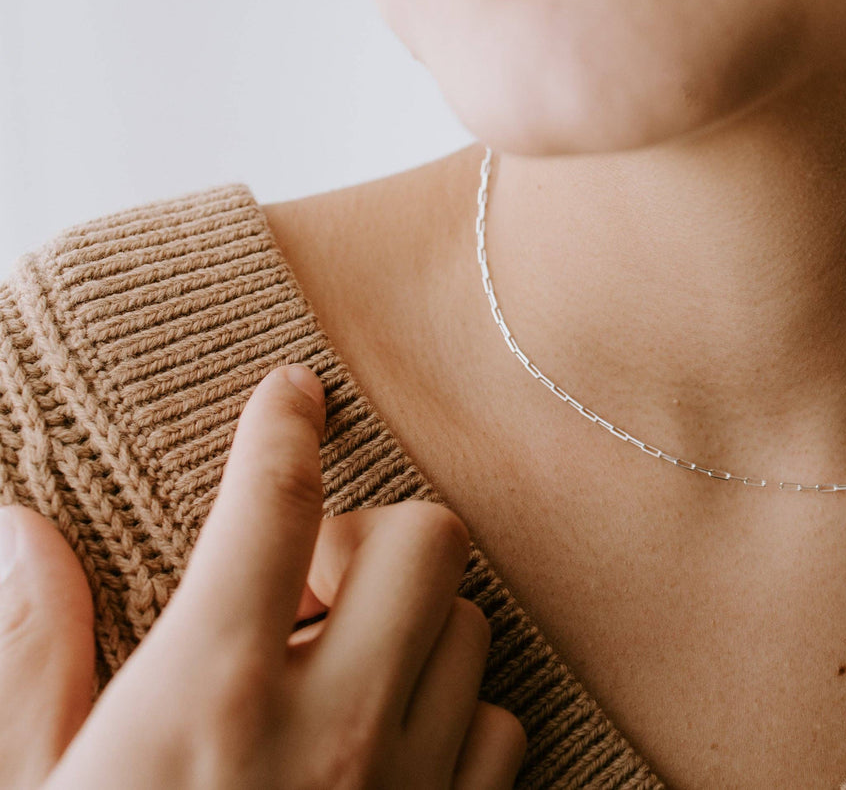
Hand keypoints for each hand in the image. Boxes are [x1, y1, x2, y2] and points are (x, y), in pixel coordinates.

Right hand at [0, 364, 525, 788]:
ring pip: (469, 625)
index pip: (277, 497)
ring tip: (338, 664)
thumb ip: (32, 652)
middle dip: (371, 536)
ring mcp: (409, 784)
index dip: (285, 423)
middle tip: (305, 584)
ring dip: (412, 622)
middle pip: (424, 540)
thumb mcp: (26, 785)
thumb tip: (14, 526)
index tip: (292, 393)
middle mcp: (332, 719)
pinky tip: (390, 742)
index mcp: (209, 686)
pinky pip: (499, 726)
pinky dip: (457, 712)